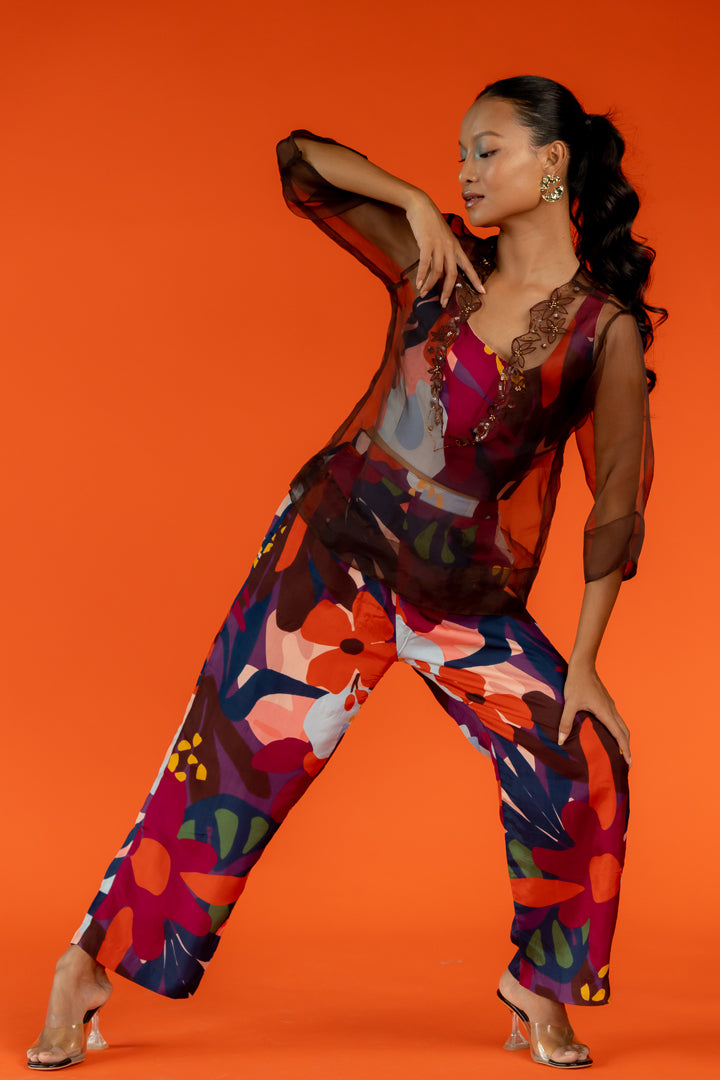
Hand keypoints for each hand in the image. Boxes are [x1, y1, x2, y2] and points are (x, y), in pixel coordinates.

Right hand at [405, 191, 484, 306]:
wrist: (421, 205)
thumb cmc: (431, 222)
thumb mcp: (443, 237)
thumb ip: (445, 250)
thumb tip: (442, 267)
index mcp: (455, 247)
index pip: (468, 266)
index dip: (475, 280)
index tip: (482, 292)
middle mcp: (450, 247)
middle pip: (452, 274)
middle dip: (448, 291)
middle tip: (444, 304)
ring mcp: (439, 245)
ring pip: (437, 271)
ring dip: (430, 284)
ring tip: (424, 294)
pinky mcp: (427, 243)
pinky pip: (425, 263)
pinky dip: (421, 274)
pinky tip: (417, 283)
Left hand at [558, 660, 631, 765]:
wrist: (583, 665)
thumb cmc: (577, 683)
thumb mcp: (570, 703)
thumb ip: (565, 723)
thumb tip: (561, 740)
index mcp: (605, 712)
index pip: (619, 735)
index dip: (625, 749)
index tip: (629, 762)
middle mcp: (611, 709)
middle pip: (625, 731)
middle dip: (627, 747)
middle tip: (627, 762)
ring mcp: (610, 705)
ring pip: (622, 725)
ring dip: (623, 738)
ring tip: (621, 751)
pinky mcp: (606, 702)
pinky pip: (616, 719)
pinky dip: (618, 730)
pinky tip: (610, 733)